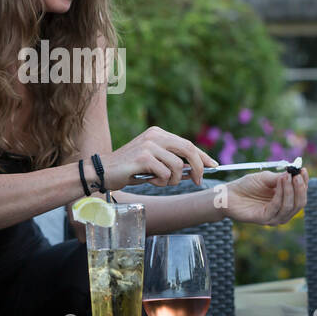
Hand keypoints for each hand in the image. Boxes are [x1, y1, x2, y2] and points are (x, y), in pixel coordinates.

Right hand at [101, 126, 218, 188]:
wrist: (103, 172)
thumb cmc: (129, 169)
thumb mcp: (153, 162)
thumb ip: (171, 162)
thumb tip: (194, 170)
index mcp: (158, 133)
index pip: (187, 143)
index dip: (202, 156)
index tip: (213, 165)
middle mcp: (155, 135)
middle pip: (188, 149)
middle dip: (197, 167)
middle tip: (198, 181)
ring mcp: (149, 145)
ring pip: (177, 166)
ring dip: (173, 180)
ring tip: (159, 182)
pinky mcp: (143, 157)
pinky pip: (165, 174)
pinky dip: (161, 182)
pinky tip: (149, 181)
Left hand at [221, 168, 308, 225]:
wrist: (228, 194)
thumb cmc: (246, 186)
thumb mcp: (265, 178)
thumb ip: (279, 177)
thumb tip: (294, 173)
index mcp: (284, 200)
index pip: (300, 194)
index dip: (304, 182)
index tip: (303, 170)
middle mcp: (282, 211)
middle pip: (299, 203)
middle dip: (300, 188)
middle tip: (297, 175)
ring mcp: (273, 217)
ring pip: (290, 207)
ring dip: (291, 190)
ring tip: (287, 176)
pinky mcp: (264, 219)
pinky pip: (277, 207)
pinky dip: (280, 194)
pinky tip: (280, 182)